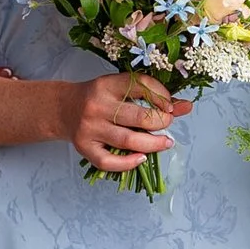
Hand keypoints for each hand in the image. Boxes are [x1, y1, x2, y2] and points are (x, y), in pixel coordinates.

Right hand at [66, 73, 190, 174]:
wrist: (64, 108)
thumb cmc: (98, 98)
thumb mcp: (121, 89)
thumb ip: (152, 96)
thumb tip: (185, 107)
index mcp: (107, 85)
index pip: (141, 86)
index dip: (162, 97)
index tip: (172, 106)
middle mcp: (97, 106)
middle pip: (139, 117)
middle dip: (162, 122)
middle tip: (168, 124)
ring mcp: (90, 128)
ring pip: (128, 141)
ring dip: (153, 144)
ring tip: (166, 142)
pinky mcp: (84, 147)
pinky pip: (109, 161)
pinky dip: (128, 163)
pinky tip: (142, 158)